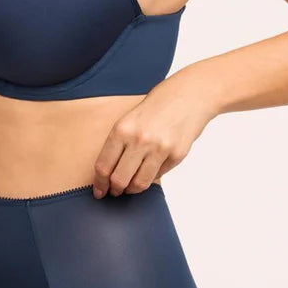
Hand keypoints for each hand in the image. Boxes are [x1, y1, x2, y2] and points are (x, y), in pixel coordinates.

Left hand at [91, 75, 214, 197]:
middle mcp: (140, 140)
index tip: (99, 191)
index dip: (100, 183)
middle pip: (119, 179)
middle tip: (114, 191)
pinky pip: (158, 176)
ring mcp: (160, 149)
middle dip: (114, 190)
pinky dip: (151, 176)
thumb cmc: (155, 108)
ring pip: (139, 184)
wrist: (188, 96)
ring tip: (130, 186)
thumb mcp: (129, 120)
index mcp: (122, 129)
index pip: (104, 166)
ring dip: (132, 189)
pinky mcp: (176, 155)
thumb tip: (107, 174)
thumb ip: (118, 144)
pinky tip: (149, 169)